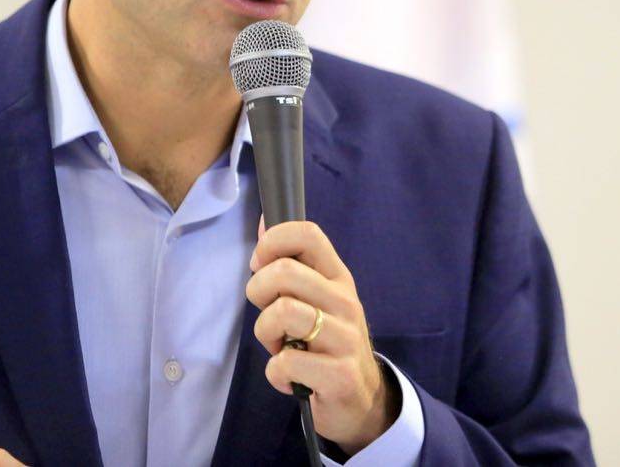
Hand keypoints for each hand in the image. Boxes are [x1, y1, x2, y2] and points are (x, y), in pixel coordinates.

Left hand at [247, 219, 400, 454]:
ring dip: (265, 334)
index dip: (272, 242)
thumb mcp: (316, 298)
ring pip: (282, 312)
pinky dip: (276, 373)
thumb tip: (263, 219)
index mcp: (337, 277)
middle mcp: (345, 301)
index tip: (261, 265)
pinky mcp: (339, 375)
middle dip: (257, 292)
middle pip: (284, 271)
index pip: (307, 233)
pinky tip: (289, 376)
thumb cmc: (326, 343)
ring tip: (279, 346)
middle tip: (267, 312)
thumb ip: (291, 262)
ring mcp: (345, 338)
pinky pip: (285, 363)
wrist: (361, 399)